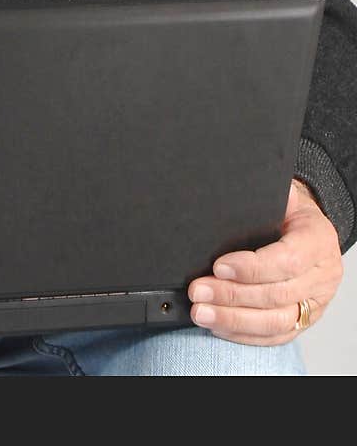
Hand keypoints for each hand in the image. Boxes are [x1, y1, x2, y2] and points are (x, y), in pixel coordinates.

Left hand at [187, 179, 342, 343]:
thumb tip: (239, 185)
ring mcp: (315, 302)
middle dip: (232, 295)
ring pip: (275, 321)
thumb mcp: (284, 196)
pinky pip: (275, 335)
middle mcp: (322, 276)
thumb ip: (266, 195)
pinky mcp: (303, 321)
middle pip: (277, 294)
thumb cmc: (290, 212)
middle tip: (199, 290)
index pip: (288, 260)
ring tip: (202, 312)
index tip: (219, 266)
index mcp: (318, 240)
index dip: (252, 267)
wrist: (309, 229)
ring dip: (234, 319)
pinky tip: (219, 325)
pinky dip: (244, 334)